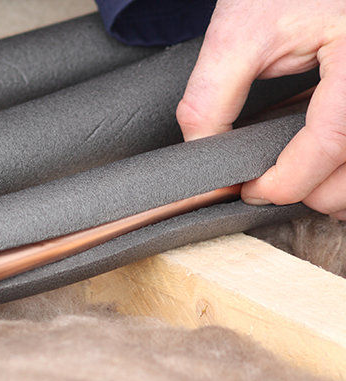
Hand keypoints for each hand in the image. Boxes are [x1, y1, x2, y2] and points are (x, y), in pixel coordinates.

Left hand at [176, 0, 345, 218]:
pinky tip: (319, 168)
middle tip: (269, 189)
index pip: (333, 139)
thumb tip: (201, 154)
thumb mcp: (236, 37)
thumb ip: (210, 98)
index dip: (290, 178)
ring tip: (294, 184)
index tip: (253, 190)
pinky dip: (344, 165)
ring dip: (336, 185)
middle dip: (316, 191)